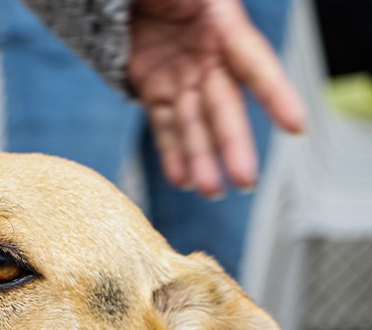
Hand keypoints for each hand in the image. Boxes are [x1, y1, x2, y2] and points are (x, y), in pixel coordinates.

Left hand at [127, 0, 304, 196]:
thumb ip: (199, 4)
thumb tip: (213, 19)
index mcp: (222, 22)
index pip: (254, 63)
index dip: (275, 95)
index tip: (296, 126)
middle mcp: (209, 55)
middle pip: (224, 106)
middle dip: (233, 144)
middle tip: (245, 179)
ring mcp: (182, 74)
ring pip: (195, 123)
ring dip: (202, 159)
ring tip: (210, 190)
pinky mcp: (156, 88)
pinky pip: (165, 125)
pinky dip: (172, 153)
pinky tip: (182, 179)